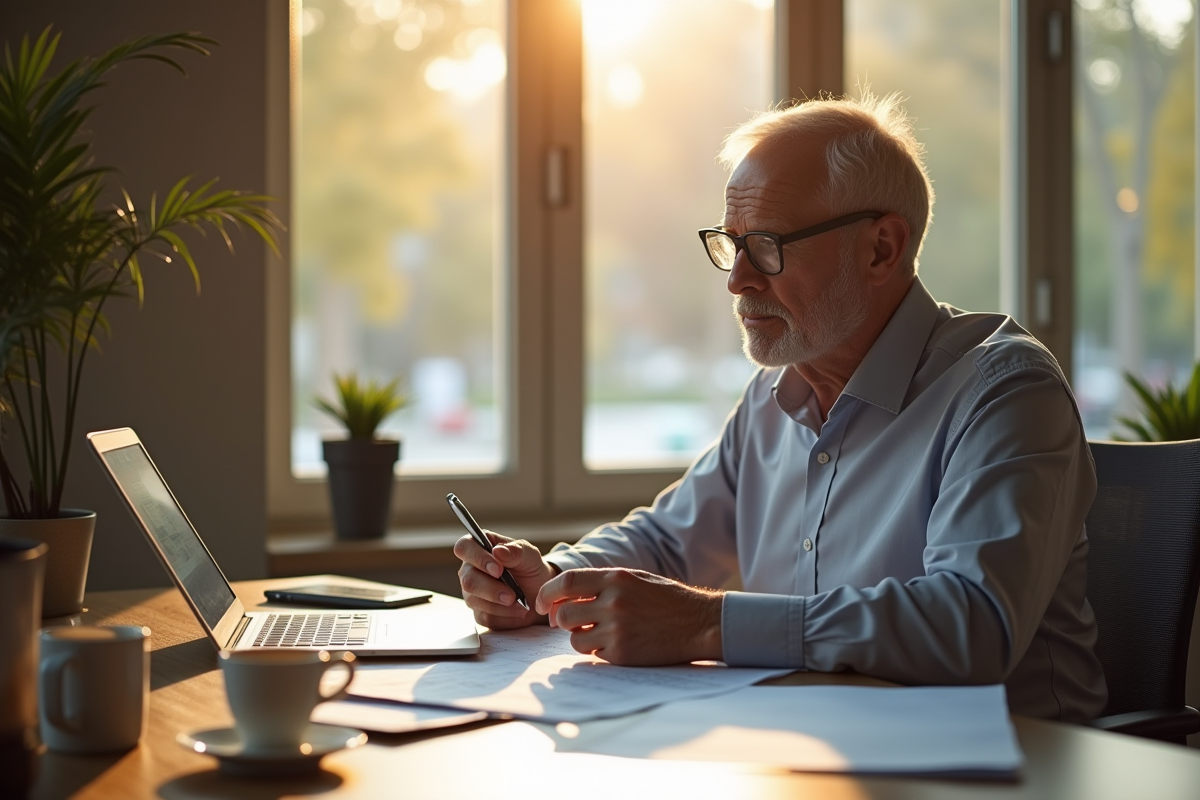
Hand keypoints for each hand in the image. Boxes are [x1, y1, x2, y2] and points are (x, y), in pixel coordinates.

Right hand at [454, 530, 558, 629]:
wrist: (539, 594)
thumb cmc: (530, 569)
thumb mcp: (530, 556)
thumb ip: (516, 551)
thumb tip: (498, 551)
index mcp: (479, 548)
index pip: (464, 547)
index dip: (477, 558)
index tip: (498, 569)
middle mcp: (470, 570)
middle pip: (467, 580)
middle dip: (491, 589)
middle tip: (512, 594)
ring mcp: (472, 592)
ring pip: (474, 600)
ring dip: (500, 604)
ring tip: (520, 602)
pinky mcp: (478, 612)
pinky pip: (485, 616)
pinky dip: (505, 614)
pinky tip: (517, 609)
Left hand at [535, 568, 723, 664]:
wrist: (699, 623)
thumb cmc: (665, 599)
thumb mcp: (635, 579)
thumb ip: (601, 584)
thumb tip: (562, 599)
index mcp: (616, 579)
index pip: (566, 582)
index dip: (547, 594)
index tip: (541, 604)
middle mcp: (614, 603)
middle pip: (564, 614)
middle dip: (562, 619)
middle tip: (573, 622)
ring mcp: (618, 630)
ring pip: (575, 638)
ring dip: (581, 637)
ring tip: (601, 632)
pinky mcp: (623, 654)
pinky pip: (594, 655)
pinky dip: (599, 651)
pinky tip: (619, 643)